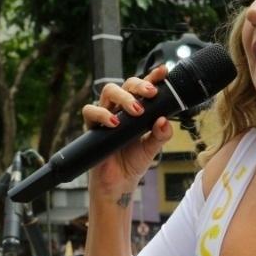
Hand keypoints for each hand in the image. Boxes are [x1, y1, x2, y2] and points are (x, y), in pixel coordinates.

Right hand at [81, 66, 175, 195]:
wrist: (119, 183)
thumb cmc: (134, 162)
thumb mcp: (152, 148)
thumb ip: (161, 135)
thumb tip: (164, 121)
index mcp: (137, 109)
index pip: (144, 88)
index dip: (152, 77)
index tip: (163, 71)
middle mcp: (120, 109)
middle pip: (125, 84)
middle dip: (139, 85)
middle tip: (151, 94)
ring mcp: (105, 115)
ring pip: (108, 92)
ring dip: (123, 97)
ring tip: (136, 111)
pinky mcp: (92, 126)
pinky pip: (90, 111)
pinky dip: (101, 114)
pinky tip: (114, 123)